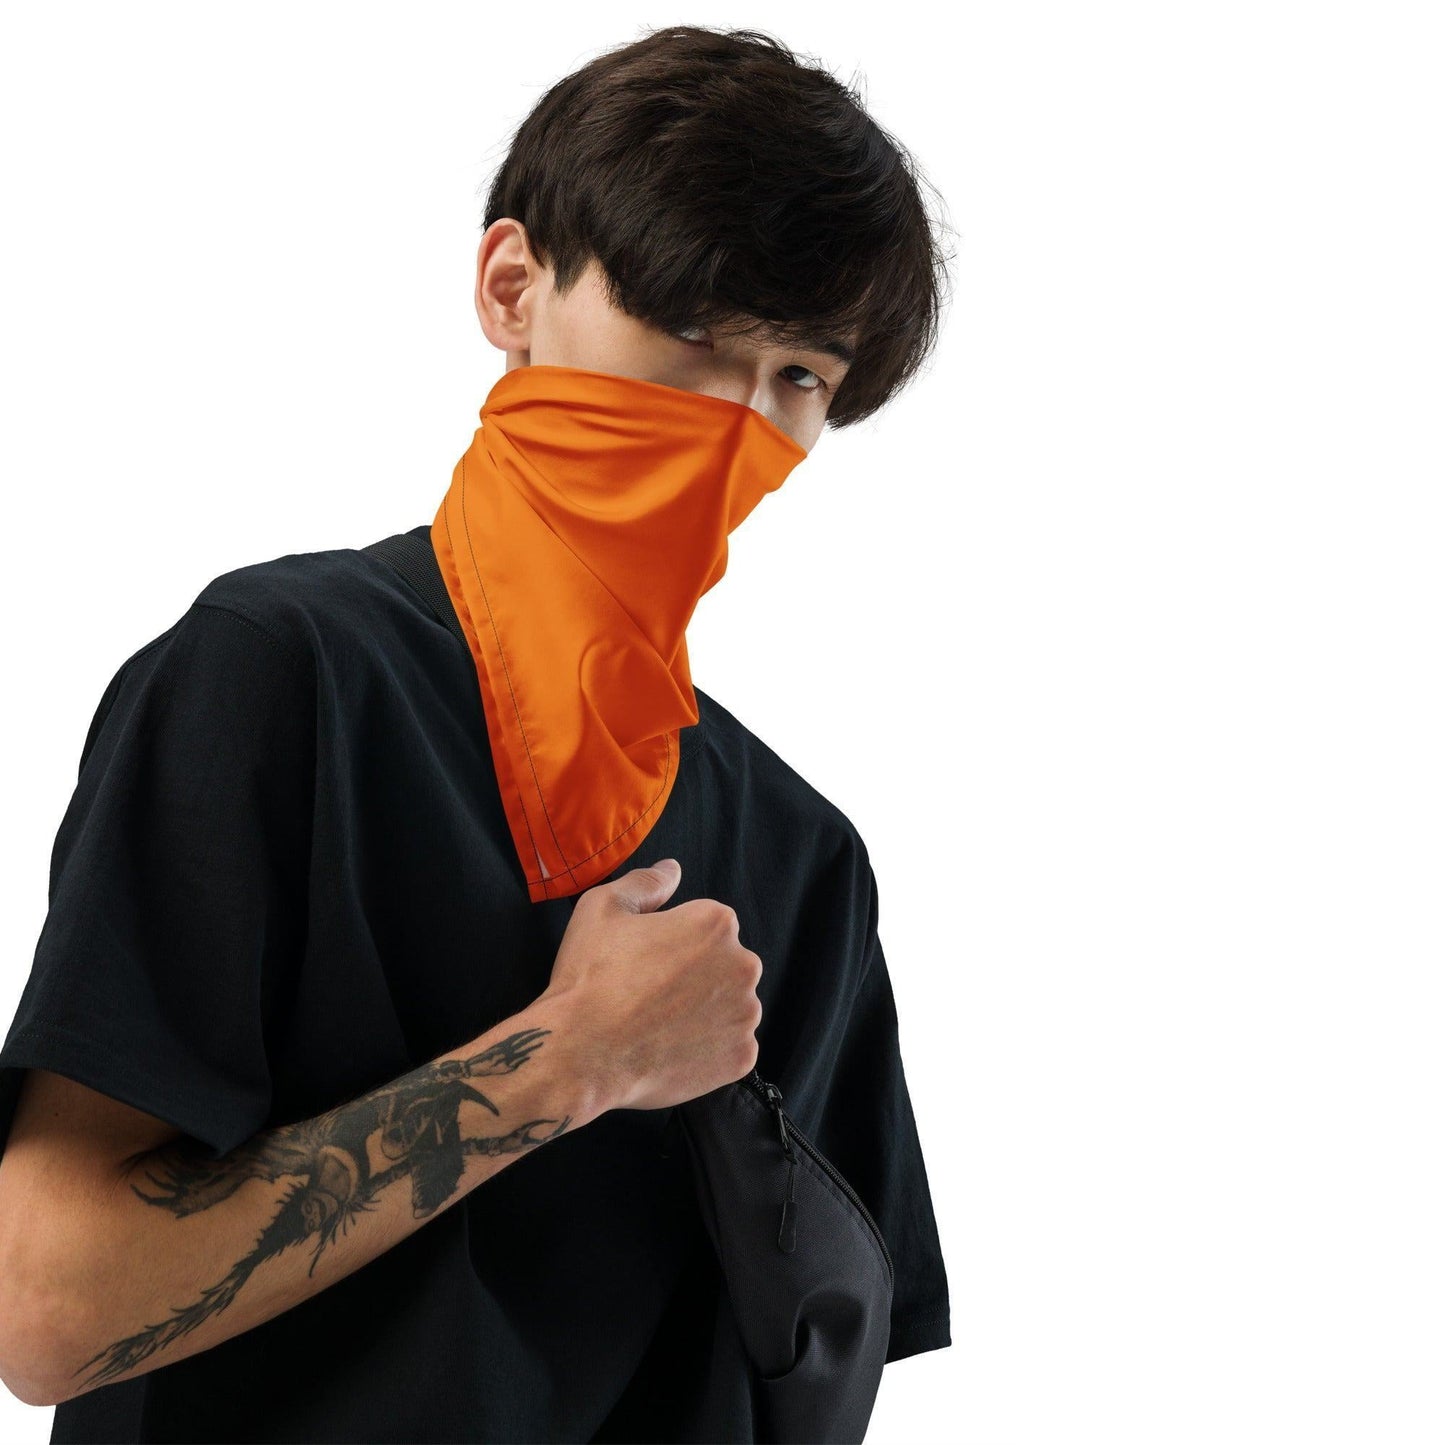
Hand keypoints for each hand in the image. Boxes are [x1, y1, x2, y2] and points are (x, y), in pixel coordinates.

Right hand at [541, 858, 763, 1111]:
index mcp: (715, 923)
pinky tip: (671, 1051)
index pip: (706, 927)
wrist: (581, 1054)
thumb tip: (672, 870)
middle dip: (695, 978)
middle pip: (724, 967)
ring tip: (658, 1027)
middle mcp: (743, 965)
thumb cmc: (590, 977)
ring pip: (729, 1008)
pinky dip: (708, 1052)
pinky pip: (730, 1049)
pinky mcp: (741, 1059)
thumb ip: (646, 883)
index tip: (644, 963)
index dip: (672, 945)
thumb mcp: (603, 908)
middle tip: (650, 996)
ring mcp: (746, 1016)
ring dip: (704, 1014)